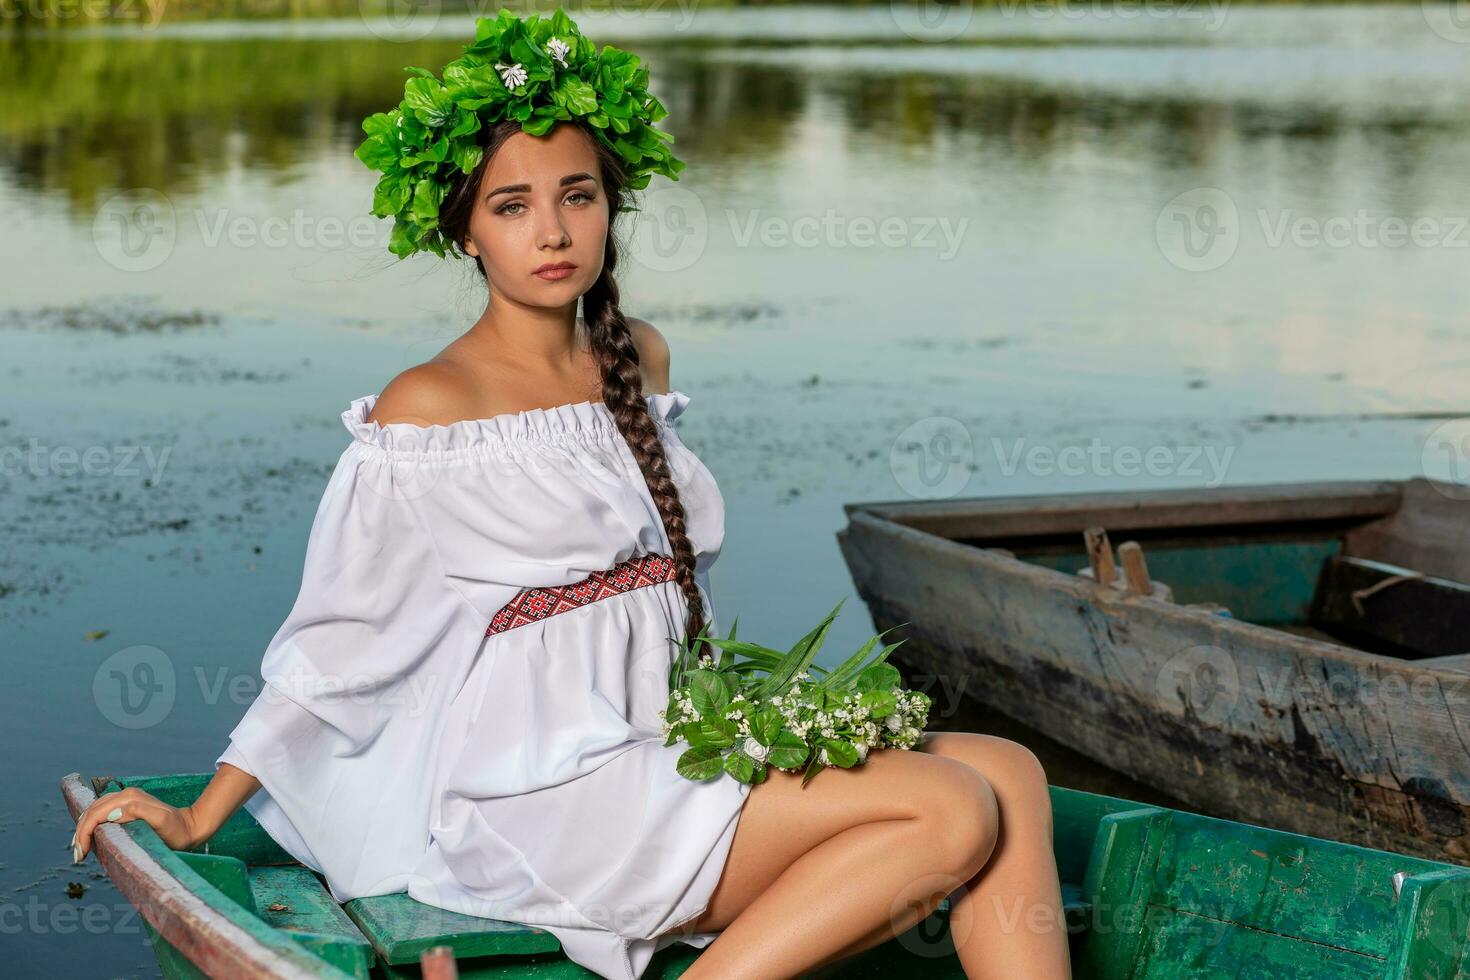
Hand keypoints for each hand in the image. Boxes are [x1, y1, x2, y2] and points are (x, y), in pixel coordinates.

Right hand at [72, 787, 200, 863]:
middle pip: (92, 811)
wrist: (191, 827)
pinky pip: (103, 812)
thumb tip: (113, 812)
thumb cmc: (177, 830)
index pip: (96, 814)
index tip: (82, 854)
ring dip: (84, 828)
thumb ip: (138, 812)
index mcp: (129, 798)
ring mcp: (127, 799)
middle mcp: (126, 795)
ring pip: (95, 811)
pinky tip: (91, 838)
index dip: (84, 833)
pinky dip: (92, 824)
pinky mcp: (128, 805)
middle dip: (80, 832)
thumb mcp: (161, 821)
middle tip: (79, 856)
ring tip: (81, 849)